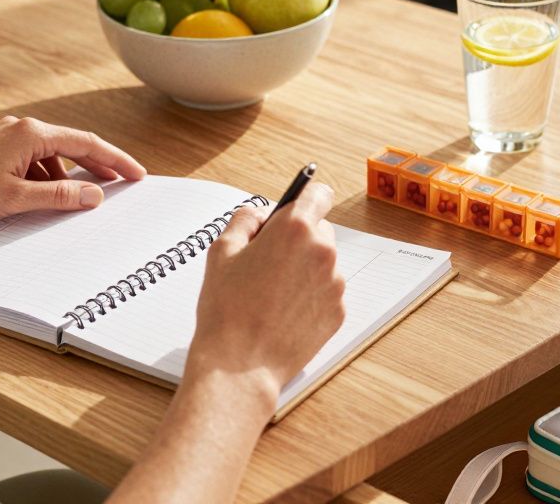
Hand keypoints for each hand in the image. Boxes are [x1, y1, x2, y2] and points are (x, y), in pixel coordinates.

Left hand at [0, 116, 145, 223]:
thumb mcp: (17, 198)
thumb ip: (59, 197)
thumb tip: (94, 195)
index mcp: (32, 134)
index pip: (86, 143)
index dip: (115, 159)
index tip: (136, 173)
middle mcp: (23, 127)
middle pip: (73, 145)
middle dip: (98, 165)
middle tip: (123, 182)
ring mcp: (10, 135)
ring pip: (53, 154)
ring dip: (69, 175)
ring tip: (82, 198)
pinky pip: (35, 159)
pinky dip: (47, 176)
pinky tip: (47, 195)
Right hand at [186, 183, 345, 405]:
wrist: (239, 366)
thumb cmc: (226, 309)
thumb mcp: (221, 251)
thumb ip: (245, 220)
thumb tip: (260, 214)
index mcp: (295, 228)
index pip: (318, 194)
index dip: (306, 197)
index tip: (297, 206)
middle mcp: (323, 252)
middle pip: (320, 229)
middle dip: (299, 238)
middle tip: (269, 260)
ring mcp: (334, 284)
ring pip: (323, 263)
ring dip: (305, 269)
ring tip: (272, 293)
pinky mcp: (338, 312)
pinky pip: (326, 292)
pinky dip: (310, 296)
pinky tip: (283, 312)